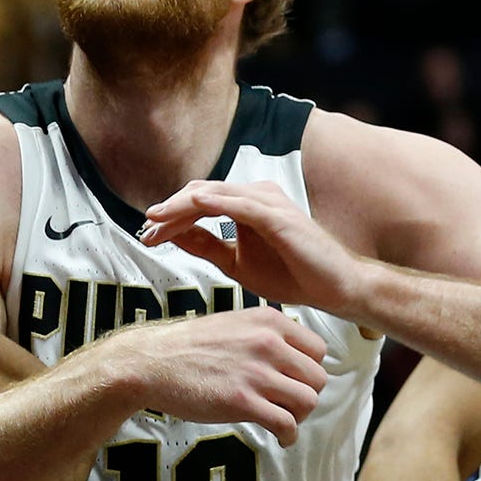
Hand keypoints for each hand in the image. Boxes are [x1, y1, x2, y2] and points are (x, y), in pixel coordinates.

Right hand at [97, 306, 327, 445]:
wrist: (152, 363)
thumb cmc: (189, 347)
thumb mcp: (234, 324)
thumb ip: (265, 335)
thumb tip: (292, 357)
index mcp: (268, 321)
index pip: (318, 349)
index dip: (310, 369)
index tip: (296, 382)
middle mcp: (268, 343)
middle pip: (317, 378)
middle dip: (307, 395)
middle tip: (289, 405)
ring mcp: (256, 373)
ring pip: (308, 401)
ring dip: (299, 417)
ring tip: (284, 421)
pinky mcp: (242, 402)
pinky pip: (286, 424)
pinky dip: (289, 436)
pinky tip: (281, 438)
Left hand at [141, 179, 368, 314]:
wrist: (334, 287)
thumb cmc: (292, 274)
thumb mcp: (236, 263)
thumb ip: (207, 246)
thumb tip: (173, 236)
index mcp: (245, 204)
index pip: (199, 202)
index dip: (170, 216)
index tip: (148, 234)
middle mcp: (255, 195)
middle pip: (201, 193)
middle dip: (170, 210)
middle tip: (146, 229)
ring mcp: (267, 202)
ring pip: (214, 194)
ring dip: (182, 206)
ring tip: (157, 220)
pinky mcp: (278, 215)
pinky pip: (240, 204)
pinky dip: (214, 203)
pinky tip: (193, 206)